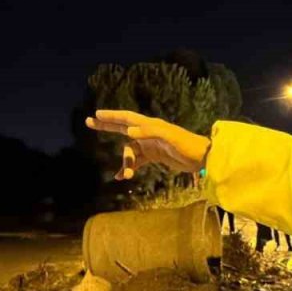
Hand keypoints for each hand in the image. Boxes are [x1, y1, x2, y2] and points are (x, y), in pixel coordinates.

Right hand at [85, 110, 210, 180]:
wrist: (202, 158)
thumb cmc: (187, 144)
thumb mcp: (170, 137)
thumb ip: (149, 132)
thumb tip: (128, 131)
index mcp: (150, 125)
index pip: (127, 118)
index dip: (111, 116)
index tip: (96, 114)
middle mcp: (147, 133)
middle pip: (122, 128)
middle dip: (106, 126)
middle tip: (89, 122)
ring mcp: (150, 144)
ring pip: (130, 151)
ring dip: (125, 162)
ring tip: (124, 174)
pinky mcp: (155, 156)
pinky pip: (137, 161)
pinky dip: (130, 167)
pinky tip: (123, 177)